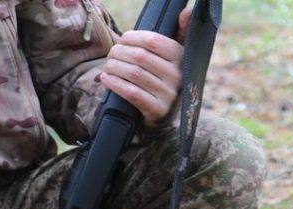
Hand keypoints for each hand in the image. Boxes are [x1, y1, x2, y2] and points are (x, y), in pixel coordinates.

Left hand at [99, 7, 190, 128]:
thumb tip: (187, 11)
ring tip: (107, 65)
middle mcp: (176, 75)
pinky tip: (105, 79)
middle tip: (111, 53)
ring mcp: (167, 94)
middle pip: (140, 57)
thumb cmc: (163, 78)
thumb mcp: (173, 57)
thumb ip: (180, 33)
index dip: (133, 37)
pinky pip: (131, 93)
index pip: (153, 41)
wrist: (165, 114)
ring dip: (115, 67)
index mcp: (180, 57)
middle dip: (120, 52)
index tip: (122, 39)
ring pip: (134, 74)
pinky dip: (115, 84)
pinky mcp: (156, 110)